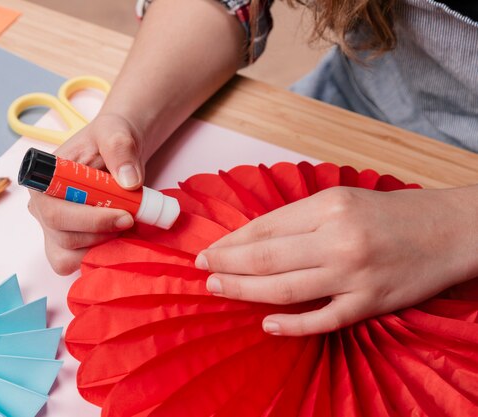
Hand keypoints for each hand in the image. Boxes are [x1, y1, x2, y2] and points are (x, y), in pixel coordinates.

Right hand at [28, 113, 145, 274]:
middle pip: (64, 239)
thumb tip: (129, 181)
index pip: (55, 214)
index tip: (124, 215)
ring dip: (103, 245)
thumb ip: (120, 149)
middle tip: (132, 218)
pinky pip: (80, 262)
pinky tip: (119, 234)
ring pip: (70, 257)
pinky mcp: (70, 245)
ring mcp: (54, 230)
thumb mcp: (115, 133)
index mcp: (42, 182)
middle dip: (103, 233)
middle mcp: (42, 210)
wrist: (118, 151)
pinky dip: (103, 253)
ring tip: (124, 223)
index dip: (89, 220)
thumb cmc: (108, 140)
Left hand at [195, 186, 477, 335]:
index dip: (231, 241)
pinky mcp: (370, 303)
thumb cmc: (389, 212)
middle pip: (267, 258)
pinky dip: (291, 325)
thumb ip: (299, 218)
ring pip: (286, 289)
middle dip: (227, 265)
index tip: (209, 250)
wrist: (448, 230)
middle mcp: (338, 239)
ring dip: (245, 291)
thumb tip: (252, 238)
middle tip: (203, 271)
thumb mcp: (341, 199)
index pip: (265, 228)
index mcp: (328, 206)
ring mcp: (354, 275)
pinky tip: (266, 324)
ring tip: (218, 289)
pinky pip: (323, 320)